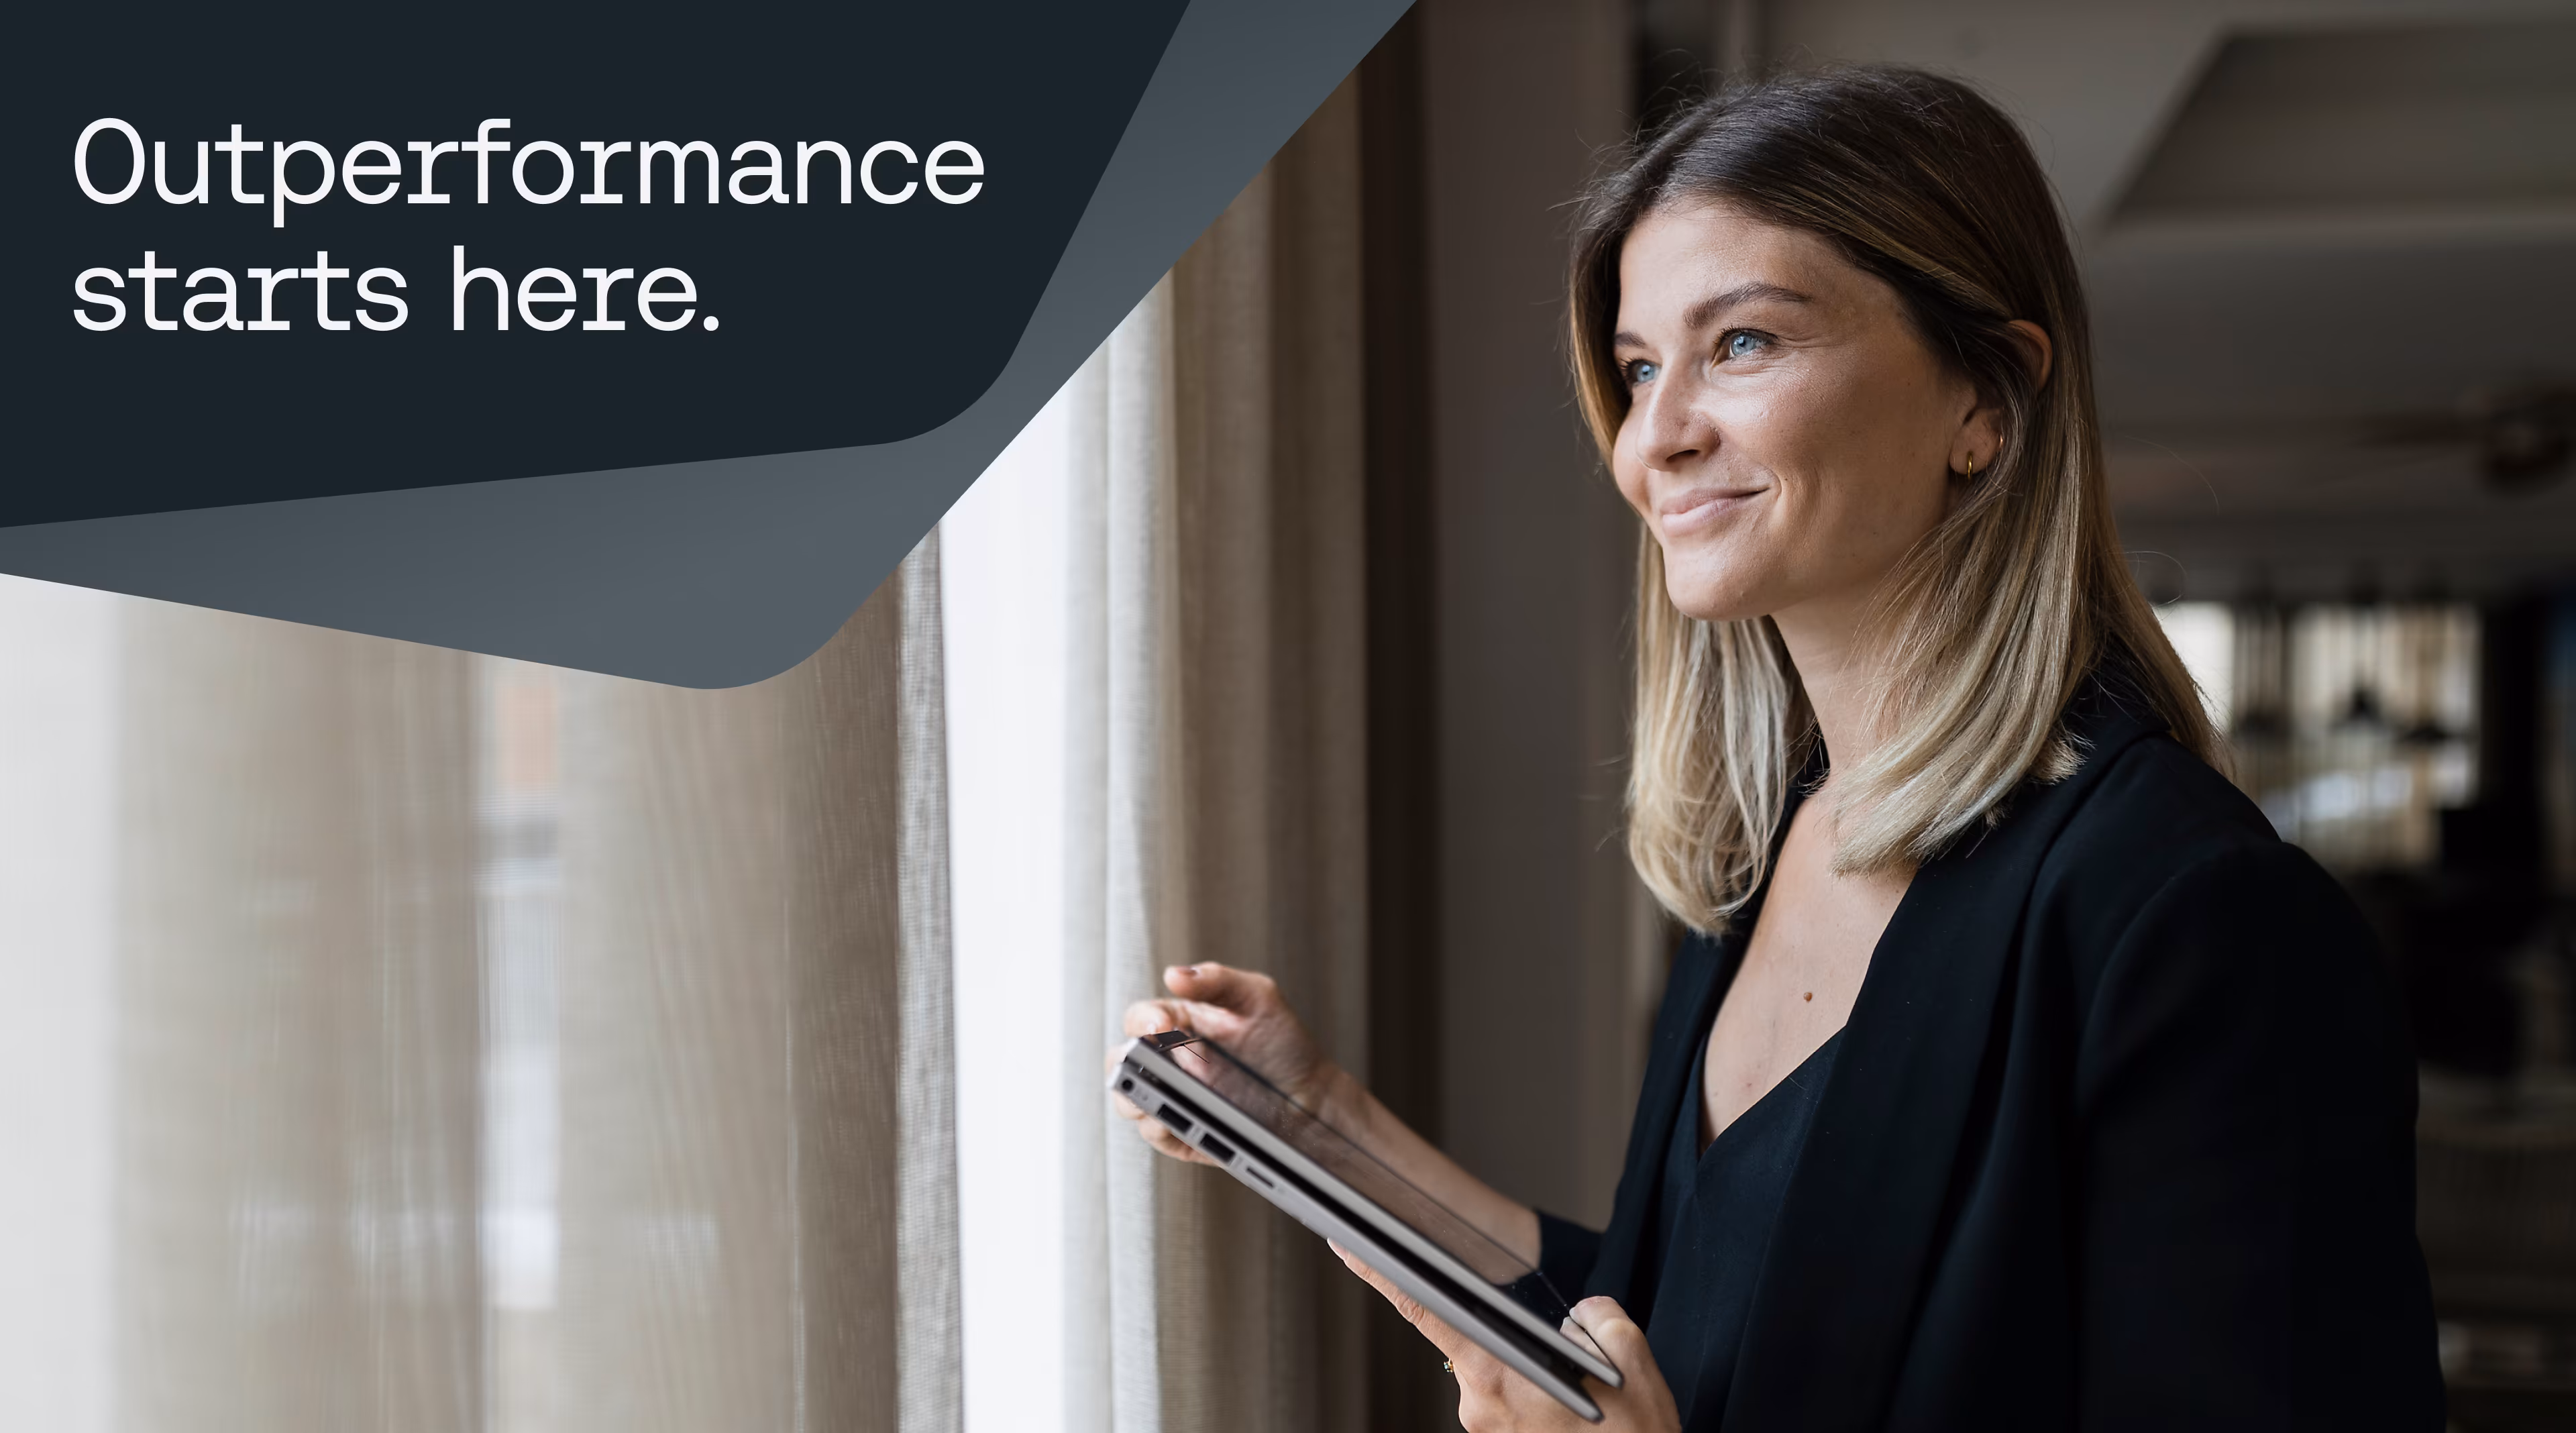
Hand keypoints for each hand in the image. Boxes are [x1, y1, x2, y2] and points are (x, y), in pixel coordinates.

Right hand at [1109, 963, 1346, 1165]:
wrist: (1311, 1096)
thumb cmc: (1285, 1043)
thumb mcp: (1258, 998)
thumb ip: (1216, 980)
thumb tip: (1175, 975)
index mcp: (1180, 1023)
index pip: (1141, 1018)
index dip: (1143, 1021)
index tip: (1160, 1028)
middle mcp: (1171, 1061)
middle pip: (1122, 1060)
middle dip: (1125, 1063)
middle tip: (1147, 1066)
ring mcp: (1174, 1097)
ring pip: (1129, 1100)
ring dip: (1135, 1097)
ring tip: (1158, 1095)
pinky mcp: (1183, 1132)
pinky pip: (1156, 1134)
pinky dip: (1158, 1128)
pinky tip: (1175, 1120)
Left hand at [1333, 1244, 1678, 1432]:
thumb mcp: (1633, 1371)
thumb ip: (1600, 1320)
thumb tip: (1583, 1312)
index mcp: (1497, 1374)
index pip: (1425, 1309)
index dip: (1382, 1275)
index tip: (1347, 1245)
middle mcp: (1478, 1403)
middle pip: (1479, 1341)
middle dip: (1517, 1339)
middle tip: (1573, 1369)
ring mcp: (1485, 1429)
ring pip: (1500, 1375)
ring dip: (1533, 1378)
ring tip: (1586, 1408)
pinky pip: (1511, 1404)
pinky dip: (1537, 1402)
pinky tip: (1575, 1420)